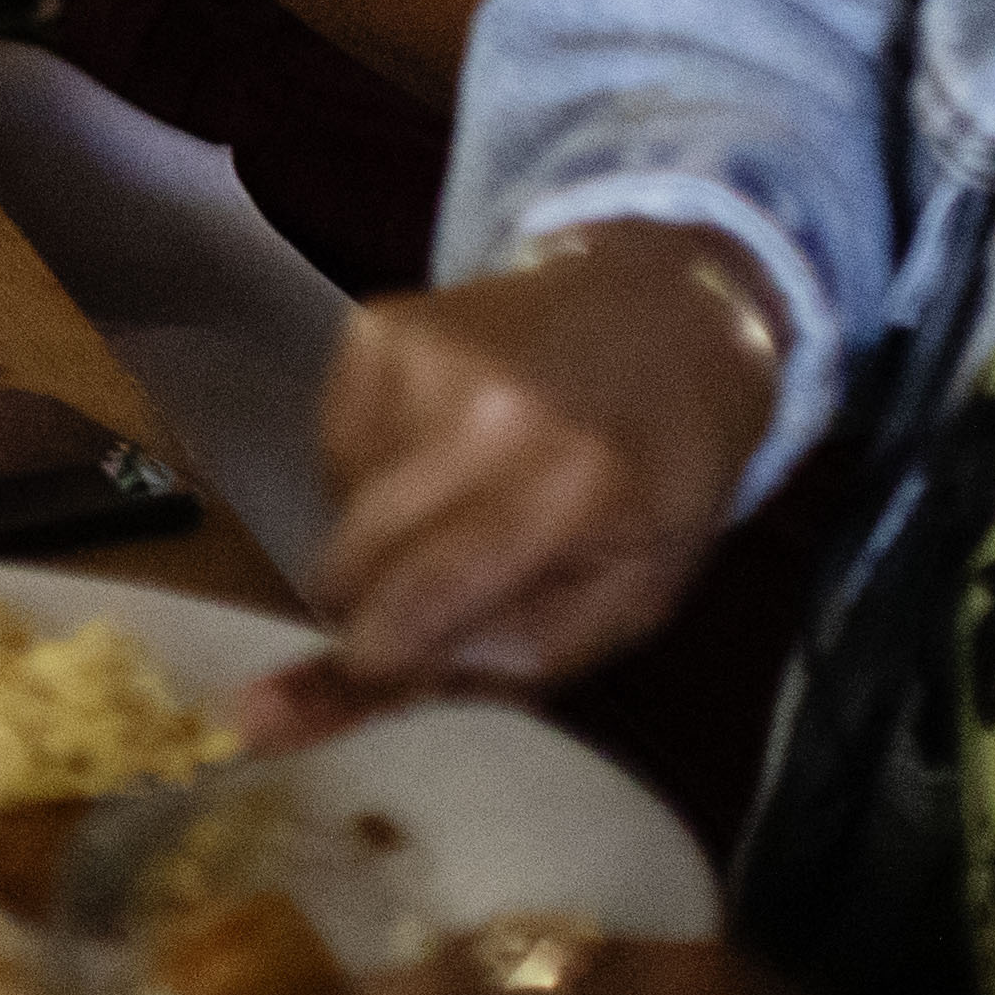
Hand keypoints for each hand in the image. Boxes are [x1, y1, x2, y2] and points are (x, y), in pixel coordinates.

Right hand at [266, 235, 787, 736]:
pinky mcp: (374, 326)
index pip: (419, 602)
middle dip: (372, 604)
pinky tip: (440, 447)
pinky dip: (371, 471)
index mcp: (569, 492)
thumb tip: (369, 684)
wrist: (663, 310)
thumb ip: (511, 657)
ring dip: (379, 534)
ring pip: (333, 507)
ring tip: (463, 501)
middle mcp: (482, 414)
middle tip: (433, 596)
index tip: (361, 683)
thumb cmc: (662, 474)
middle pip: (350, 559)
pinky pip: (330, 446)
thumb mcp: (634, 595)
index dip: (372, 662)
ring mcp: (418, 357)